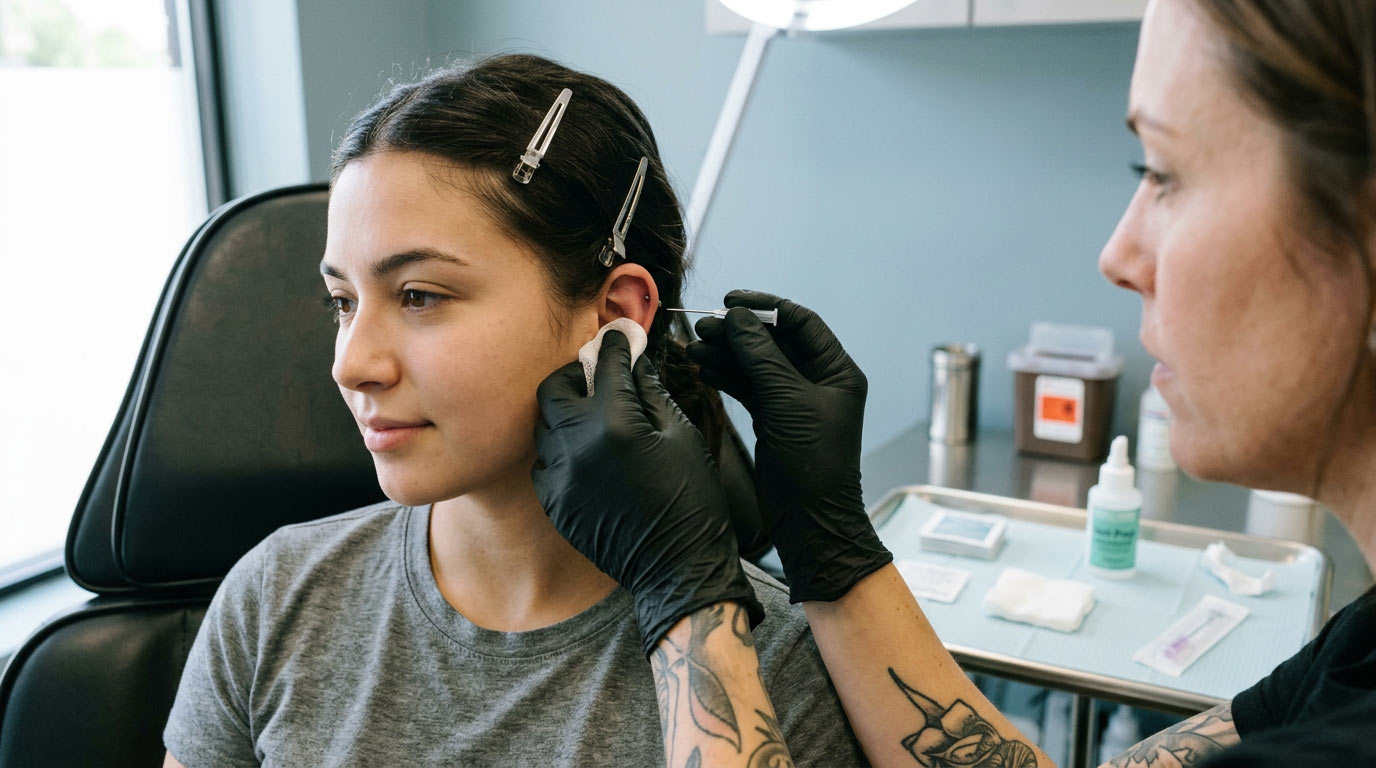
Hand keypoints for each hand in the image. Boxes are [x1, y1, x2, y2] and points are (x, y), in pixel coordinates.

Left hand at [533, 330, 763, 655]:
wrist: (677, 567)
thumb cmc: (691, 500)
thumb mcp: (682, 436)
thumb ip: (651, 393)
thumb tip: (636, 361)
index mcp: (616, 423)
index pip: (605, 364)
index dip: (614, 345)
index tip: (618, 337)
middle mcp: (578, 445)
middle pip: (554, 388)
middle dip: (574, 375)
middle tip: (595, 377)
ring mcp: (560, 476)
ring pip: (544, 425)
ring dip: (565, 413)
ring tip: (592, 418)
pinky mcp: (553, 502)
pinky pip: (545, 462)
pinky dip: (560, 451)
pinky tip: (586, 456)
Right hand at [688, 290, 890, 601]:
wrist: (810, 523)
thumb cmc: (812, 465)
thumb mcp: (787, 403)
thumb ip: (761, 357)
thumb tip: (738, 317)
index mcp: (836, 371)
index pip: (800, 323)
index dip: (765, 309)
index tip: (730, 301)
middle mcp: (818, 382)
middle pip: (774, 342)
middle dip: (738, 333)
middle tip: (703, 328)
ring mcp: (794, 402)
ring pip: (757, 365)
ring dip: (727, 354)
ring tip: (695, 349)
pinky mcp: (774, 420)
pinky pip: (748, 388)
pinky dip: (726, 377)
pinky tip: (703, 370)